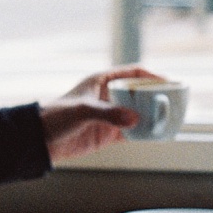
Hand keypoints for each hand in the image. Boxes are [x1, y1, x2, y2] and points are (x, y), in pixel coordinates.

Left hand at [39, 66, 162, 161]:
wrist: (38, 140)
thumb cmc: (56, 116)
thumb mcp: (83, 111)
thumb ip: (110, 114)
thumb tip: (135, 120)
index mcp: (103, 81)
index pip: (134, 73)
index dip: (152, 76)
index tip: (169, 82)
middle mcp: (109, 96)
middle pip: (140, 93)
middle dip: (157, 97)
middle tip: (174, 102)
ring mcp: (110, 115)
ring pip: (139, 113)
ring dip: (153, 116)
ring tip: (170, 119)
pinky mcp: (108, 134)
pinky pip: (132, 132)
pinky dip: (144, 133)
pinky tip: (156, 135)